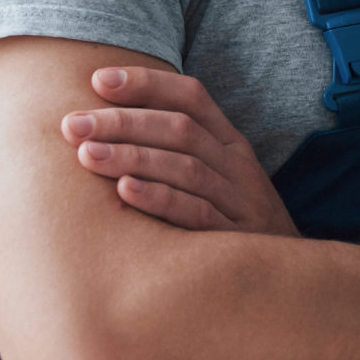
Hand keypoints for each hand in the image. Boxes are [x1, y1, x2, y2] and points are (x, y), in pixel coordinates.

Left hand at [59, 66, 298, 235]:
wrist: (287, 281)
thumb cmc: (231, 223)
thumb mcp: (215, 179)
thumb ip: (174, 151)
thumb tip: (102, 126)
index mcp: (230, 143)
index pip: (191, 97)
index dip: (146, 83)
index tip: (97, 79)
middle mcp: (237, 166)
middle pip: (180, 129)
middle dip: (122, 121)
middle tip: (72, 125)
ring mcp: (241, 203)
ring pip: (185, 167)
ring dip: (132, 156)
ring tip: (86, 154)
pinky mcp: (237, 241)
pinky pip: (197, 214)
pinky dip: (160, 199)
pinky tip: (124, 191)